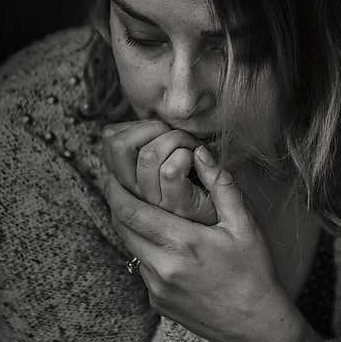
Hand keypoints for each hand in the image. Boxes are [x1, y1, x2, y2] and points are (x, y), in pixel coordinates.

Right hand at [101, 119, 217, 224]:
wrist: (230, 218)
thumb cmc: (202, 184)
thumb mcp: (166, 162)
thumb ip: (149, 144)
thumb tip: (134, 124)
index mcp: (129, 179)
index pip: (110, 139)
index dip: (135, 124)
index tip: (159, 130)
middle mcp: (136, 193)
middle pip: (119, 145)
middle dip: (151, 126)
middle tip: (175, 132)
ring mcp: (156, 202)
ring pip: (149, 155)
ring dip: (176, 138)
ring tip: (192, 146)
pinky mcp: (179, 207)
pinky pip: (171, 171)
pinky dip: (189, 155)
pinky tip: (200, 158)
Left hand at [103, 144, 297, 341]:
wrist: (254, 326)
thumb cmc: (254, 273)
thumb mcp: (245, 225)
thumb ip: (221, 185)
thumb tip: (199, 152)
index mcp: (183, 243)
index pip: (131, 211)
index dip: (116, 189)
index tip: (113, 173)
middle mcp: (162, 267)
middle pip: (121, 227)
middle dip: (117, 203)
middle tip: (118, 182)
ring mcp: (156, 288)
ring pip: (130, 247)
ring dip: (131, 227)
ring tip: (142, 208)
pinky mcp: (156, 302)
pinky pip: (142, 268)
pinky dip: (147, 250)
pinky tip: (165, 243)